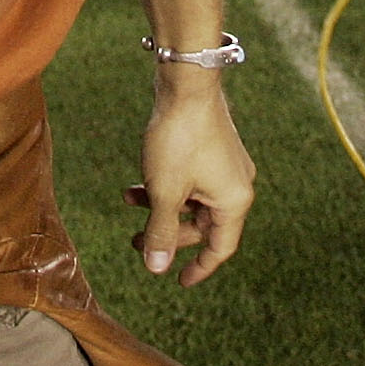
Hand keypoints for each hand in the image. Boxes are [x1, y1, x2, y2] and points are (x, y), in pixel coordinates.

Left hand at [128, 79, 254, 285]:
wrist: (185, 84)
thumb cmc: (179, 139)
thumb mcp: (164, 192)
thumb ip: (160, 232)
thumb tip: (156, 268)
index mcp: (234, 202)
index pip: (220, 249)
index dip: (199, 268)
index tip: (178, 281)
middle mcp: (236, 185)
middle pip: (203, 225)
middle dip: (168, 233)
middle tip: (135, 240)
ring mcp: (225, 165)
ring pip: (192, 200)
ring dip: (161, 206)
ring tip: (128, 200)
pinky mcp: (211, 148)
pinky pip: (190, 179)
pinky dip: (166, 185)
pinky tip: (138, 181)